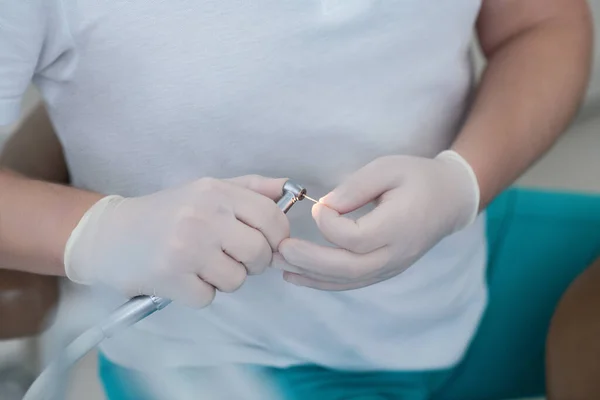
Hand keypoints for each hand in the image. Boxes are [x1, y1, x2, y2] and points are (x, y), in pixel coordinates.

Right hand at [64, 175, 289, 307]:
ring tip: (201, 265)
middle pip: (260, 252)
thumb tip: (291, 190)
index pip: (272, 217)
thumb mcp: (207, 190)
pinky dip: (198, 293)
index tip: (269, 245)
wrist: (110, 234)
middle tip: (233, 259)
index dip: (278, 237)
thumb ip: (251, 188)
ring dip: (224, 279)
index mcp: (216, 192)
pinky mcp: (170, 276)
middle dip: (253, 263)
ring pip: (237, 279)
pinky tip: (182, 277)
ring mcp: (187, 246)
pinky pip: (208, 297)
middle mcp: (204, 215)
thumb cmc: (166, 213)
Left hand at [277, 151, 478, 290]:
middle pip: (348, 268)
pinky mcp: (384, 270)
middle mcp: (396, 253)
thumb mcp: (388, 169)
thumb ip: (356, 188)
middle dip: (309, 260)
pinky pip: (350, 282)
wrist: (449, 200)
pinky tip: (297, 276)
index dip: (329, 224)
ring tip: (278, 263)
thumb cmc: (418, 178)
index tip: (317, 206)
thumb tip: (324, 207)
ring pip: (346, 281)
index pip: (356, 237)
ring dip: (309, 275)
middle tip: (279, 249)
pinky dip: (321, 282)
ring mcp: (391, 266)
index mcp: (399, 225)